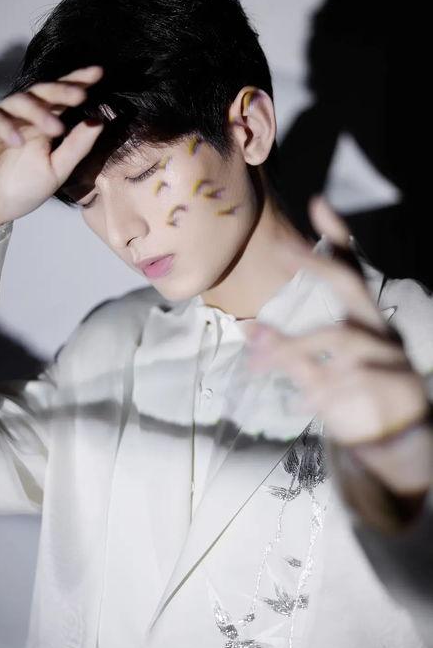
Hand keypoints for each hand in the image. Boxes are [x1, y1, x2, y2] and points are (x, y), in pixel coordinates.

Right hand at [0, 66, 103, 231]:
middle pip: (40, 92)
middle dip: (61, 90)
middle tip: (81, 94)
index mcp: (42, 124)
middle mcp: (20, 117)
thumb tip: (98, 122)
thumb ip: (76, 147)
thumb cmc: (21, 191)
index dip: (77, 82)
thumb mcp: (56, 171)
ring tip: (55, 128)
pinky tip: (19, 141)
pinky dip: (6, 128)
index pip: (60, 97)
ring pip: (17, 102)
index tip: (98, 73)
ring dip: (38, 112)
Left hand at [244, 196, 430, 447]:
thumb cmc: (353, 400)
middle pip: (351, 284)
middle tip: (285, 248)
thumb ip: (287, 353)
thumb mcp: (315, 374)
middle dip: (318, 264)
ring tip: (257, 363)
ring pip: (340, 335)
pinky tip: (300, 404)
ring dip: (295, 345)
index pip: (350, 271)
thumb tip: (250, 330)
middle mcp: (379, 328)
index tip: (318, 202)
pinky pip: (353, 378)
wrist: (394, 446)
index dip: (337, 238)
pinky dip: (321, 388)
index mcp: (363, 320)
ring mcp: (390, 354)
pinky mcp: (396, 384)